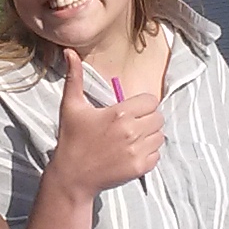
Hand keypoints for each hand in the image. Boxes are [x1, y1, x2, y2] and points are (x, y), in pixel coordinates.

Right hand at [46, 49, 162, 196]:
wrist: (72, 176)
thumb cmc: (71, 139)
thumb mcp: (71, 106)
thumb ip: (74, 77)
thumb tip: (69, 52)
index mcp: (119, 113)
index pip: (150, 101)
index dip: (142, 104)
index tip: (130, 111)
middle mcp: (132, 131)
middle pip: (158, 117)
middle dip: (147, 119)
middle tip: (132, 125)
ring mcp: (137, 151)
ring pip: (160, 136)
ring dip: (150, 136)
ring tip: (133, 138)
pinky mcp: (140, 168)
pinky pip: (157, 154)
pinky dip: (149, 153)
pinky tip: (133, 152)